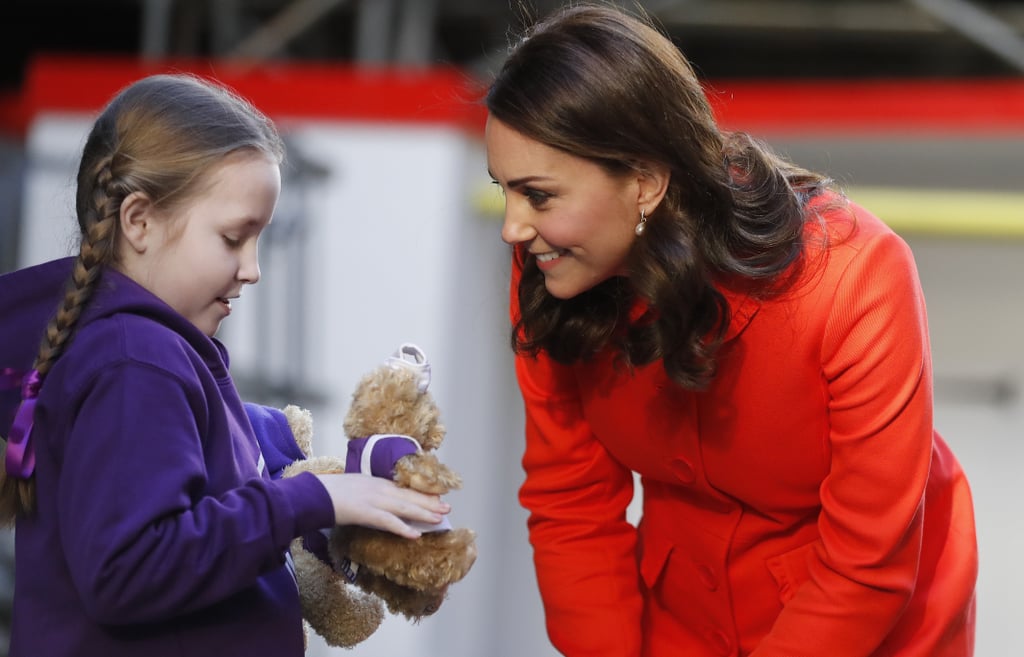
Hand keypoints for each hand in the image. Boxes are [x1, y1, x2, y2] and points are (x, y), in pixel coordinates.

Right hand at [315, 473, 450, 538]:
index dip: (421, 493)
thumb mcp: (351, 487)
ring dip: (424, 513)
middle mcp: (377, 488)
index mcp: (374, 481)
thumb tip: (374, 503)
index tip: (436, 497)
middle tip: (447, 508)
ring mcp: (372, 499)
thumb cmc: (326, 493)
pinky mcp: (365, 512)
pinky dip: (403, 528)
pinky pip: (388, 522)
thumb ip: (365, 493)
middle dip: (429, 502)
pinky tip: (416, 535)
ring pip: (404, 507)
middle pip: (408, 496)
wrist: (311, 494)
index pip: (403, 487)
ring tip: (440, 519)